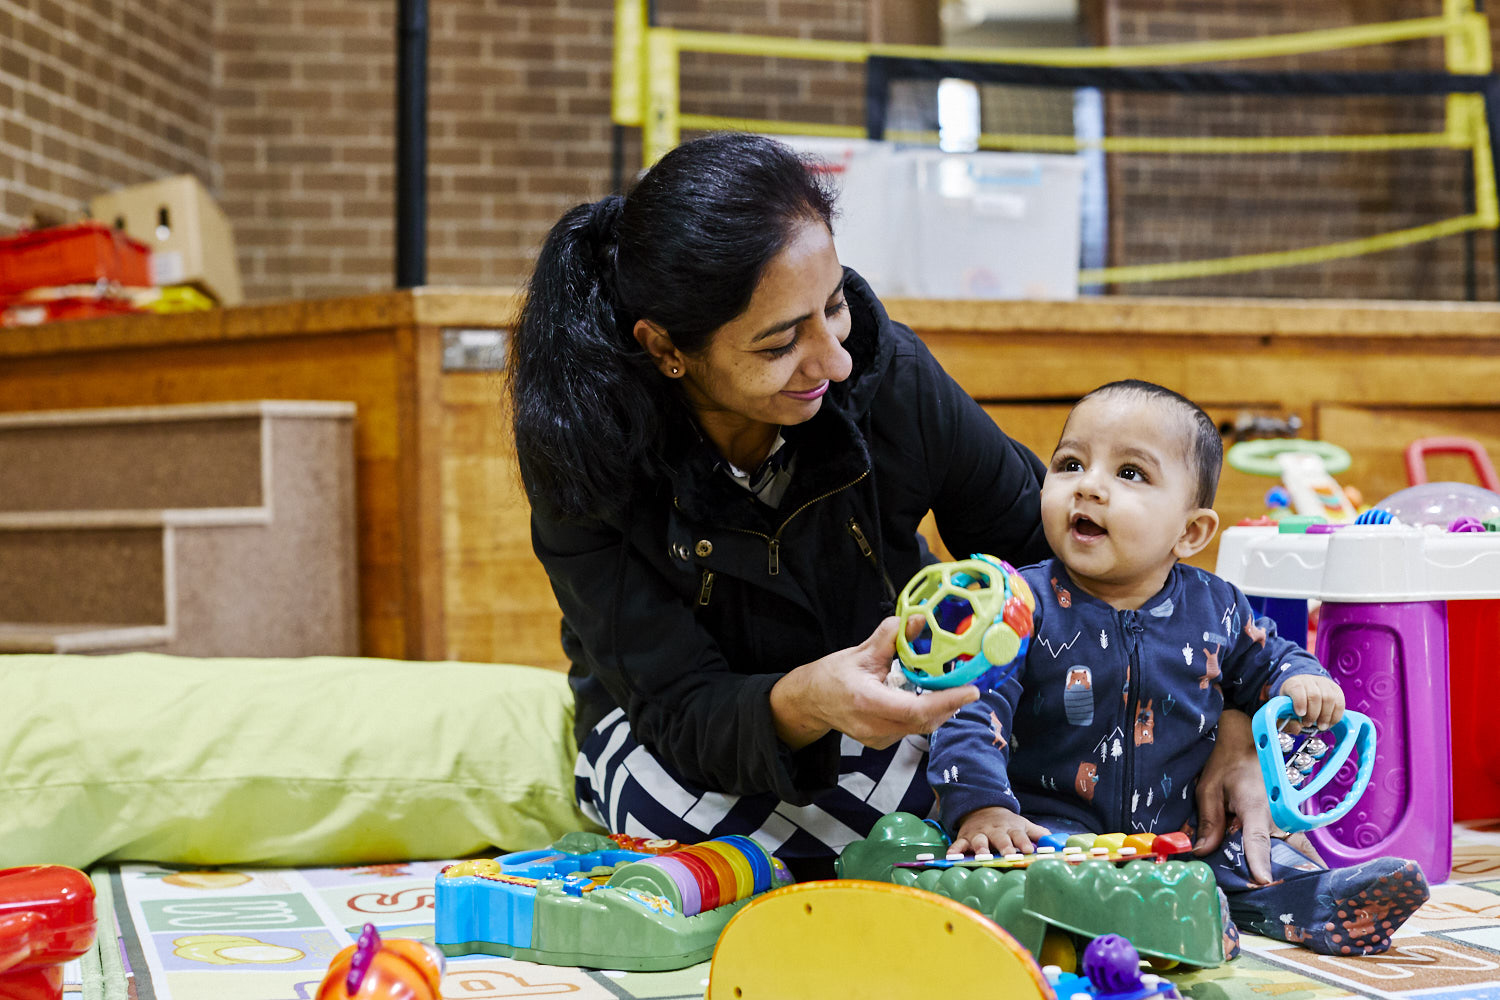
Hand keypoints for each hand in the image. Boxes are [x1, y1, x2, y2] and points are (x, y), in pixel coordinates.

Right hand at [770, 616, 978, 750]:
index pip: (915, 709)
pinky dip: (926, 716)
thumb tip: (918, 620)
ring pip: (919, 728)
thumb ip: (890, 637)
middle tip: (969, 688)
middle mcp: (874, 726)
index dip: (946, 701)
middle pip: (923, 721)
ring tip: (954, 692)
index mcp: (867, 702)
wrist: (810, 701)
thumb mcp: (860, 651)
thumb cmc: (831, 676)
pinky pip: (911, 730)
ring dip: (940, 711)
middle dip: (949, 705)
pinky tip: (932, 700)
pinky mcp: (881, 742)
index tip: (970, 691)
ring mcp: (878, 738)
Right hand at [950, 806, 1048, 855]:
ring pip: (979, 841)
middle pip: (1000, 838)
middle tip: (1009, 855)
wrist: (982, 808)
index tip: (1029, 850)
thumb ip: (1039, 833)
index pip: (1019, 835)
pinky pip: (958, 844)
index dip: (1024, 842)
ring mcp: (979, 834)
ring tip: (982, 857)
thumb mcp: (1023, 825)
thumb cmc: (1007, 823)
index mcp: (1011, 828)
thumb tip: (1059, 842)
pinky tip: (951, 857)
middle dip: (1004, 846)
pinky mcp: (965, 838)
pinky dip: (954, 850)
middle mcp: (995, 831)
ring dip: (981, 848)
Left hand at [1194, 707, 1274, 883]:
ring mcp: (1284, 818)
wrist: (1247, 740)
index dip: (1259, 862)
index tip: (1262, 882)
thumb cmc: (1226, 762)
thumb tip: (1202, 852)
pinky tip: (1266, 870)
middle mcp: (1276, 815)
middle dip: (1267, 873)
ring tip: (1261, 885)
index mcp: (1256, 806)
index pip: (1257, 840)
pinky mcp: (1285, 820)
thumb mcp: (1208, 789)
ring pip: (1285, 850)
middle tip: (1253, 890)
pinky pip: (1285, 843)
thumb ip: (1208, 822)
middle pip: (1275, 853)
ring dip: (1276, 866)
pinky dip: (1279, 856)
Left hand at [1278, 674, 1344, 732]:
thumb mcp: (1284, 712)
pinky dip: (1336, 715)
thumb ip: (1286, 722)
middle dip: (1313, 714)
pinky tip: (1330, 722)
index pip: (1297, 688)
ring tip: (1320, 726)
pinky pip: (1340, 702)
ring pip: (1329, 698)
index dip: (1300, 702)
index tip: (1300, 714)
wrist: (1304, 689)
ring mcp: (1324, 683)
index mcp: (1293, 683)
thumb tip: (1297, 727)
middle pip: (1314, 695)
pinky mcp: (1336, 689)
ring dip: (1326, 716)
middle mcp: (1309, 680)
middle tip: (1308, 724)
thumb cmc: (1292, 703)